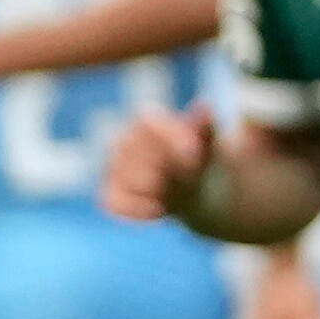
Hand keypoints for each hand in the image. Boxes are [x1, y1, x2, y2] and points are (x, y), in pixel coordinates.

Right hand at [101, 100, 221, 230]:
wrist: (195, 192)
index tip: (195, 156)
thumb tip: (205, 107)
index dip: (170, 137)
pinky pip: (113, 202)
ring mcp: (114, 169)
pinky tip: (159, 211)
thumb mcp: (208, 144)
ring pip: (122, 175)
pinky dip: (136, 209)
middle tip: (189, 178)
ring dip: (151, 187)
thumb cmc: (198, 162)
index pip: (146, 122)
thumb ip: (205, 128)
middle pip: (130, 147)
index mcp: (146, 122)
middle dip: (161, 165)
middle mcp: (123, 141)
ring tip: (174, 194)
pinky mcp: (111, 195)